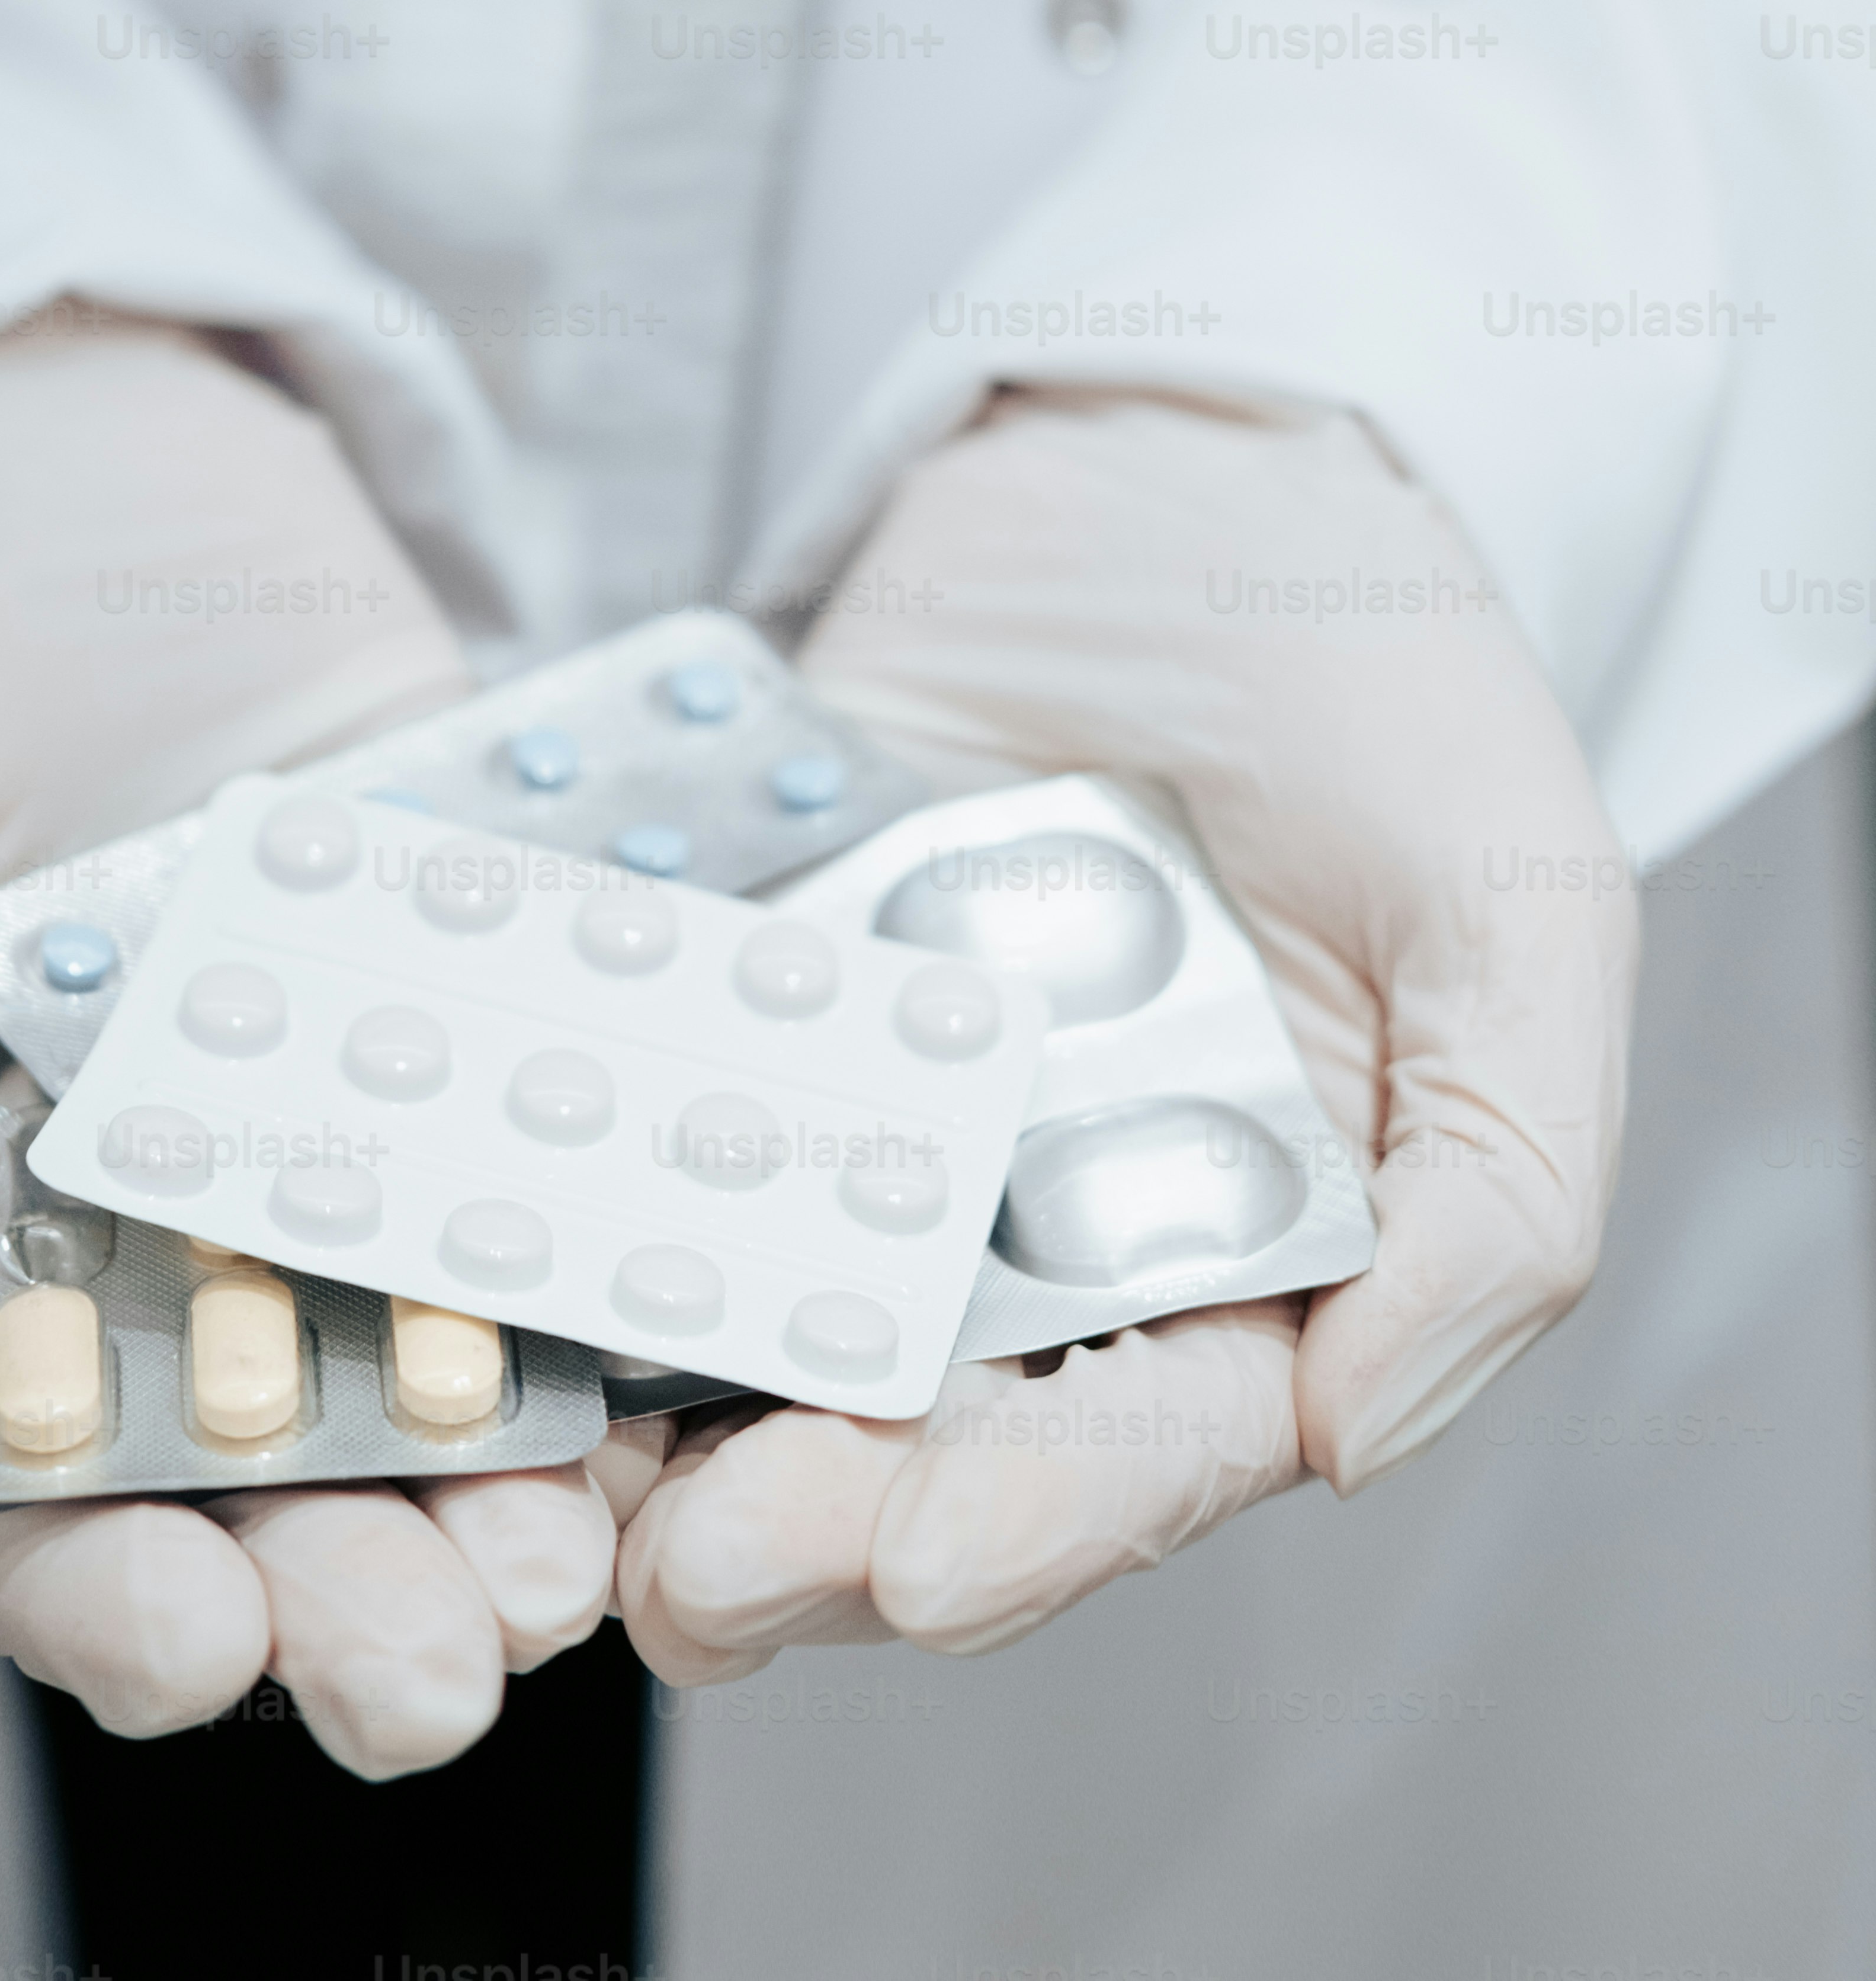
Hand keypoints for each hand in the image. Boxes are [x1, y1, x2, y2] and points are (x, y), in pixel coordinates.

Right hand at [0, 312, 617, 1772]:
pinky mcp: (486, 978)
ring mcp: (350, 1108)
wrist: (41, 432)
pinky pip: (565, 1133)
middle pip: (276, 1480)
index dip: (106, 1596)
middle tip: (456, 1644)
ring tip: (592, 1534)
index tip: (193, 1632)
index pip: (33, 1503)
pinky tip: (695, 1312)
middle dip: (367, 1587)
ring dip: (528, 1470)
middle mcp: (179, 1220)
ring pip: (450, 1354)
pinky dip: (633, 1235)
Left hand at [619, 392, 1637, 1677]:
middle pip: (935, 1427)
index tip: (919, 1562)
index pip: (1149, 1439)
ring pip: (777, 1319)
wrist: (1189, 458)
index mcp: (1253, 1242)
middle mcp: (1060, 1211)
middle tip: (696, 1573)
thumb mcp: (1518, 912)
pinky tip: (512, 1271)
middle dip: (818, 1519)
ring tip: (577, 1496)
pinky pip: (672, 1114)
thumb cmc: (1391, 682)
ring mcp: (894, 1105)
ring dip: (675, 1426)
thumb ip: (1496, 1191)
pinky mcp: (768, 989)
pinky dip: (593, 1205)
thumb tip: (1357, 1440)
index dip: (1042, 1521)